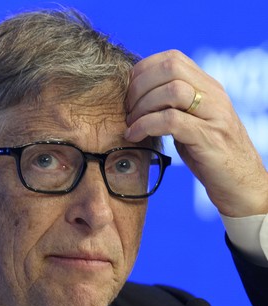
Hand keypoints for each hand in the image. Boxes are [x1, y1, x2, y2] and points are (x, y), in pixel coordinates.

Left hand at [125, 49, 267, 216]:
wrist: (241, 185)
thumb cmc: (208, 154)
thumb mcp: (189, 121)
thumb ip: (170, 105)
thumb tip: (133, 96)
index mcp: (208, 86)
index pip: (172, 58)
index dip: (142, 71)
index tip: (129, 94)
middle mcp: (214, 95)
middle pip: (171, 68)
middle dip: (139, 87)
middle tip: (127, 110)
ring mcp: (214, 115)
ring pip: (172, 91)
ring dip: (142, 107)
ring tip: (131, 124)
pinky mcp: (209, 138)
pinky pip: (171, 120)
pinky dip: (145, 126)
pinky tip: (134, 136)